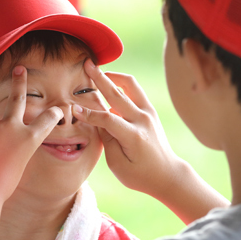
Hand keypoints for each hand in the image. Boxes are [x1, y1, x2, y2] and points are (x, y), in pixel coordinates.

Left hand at [0, 66, 62, 202]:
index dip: (54, 114)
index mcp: (30, 138)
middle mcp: (12, 127)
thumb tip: (4, 138)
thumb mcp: (19, 164)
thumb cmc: (2, 185)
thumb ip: (15, 145)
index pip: (48, 119)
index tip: (58, 109)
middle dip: (20, 83)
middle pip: (18, 99)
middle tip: (20, 69)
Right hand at [73, 59, 185, 199]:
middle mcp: (143, 120)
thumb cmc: (140, 175)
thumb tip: (96, 120)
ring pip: (130, 85)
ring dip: (114, 76)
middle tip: (87, 64)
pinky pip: (135, 91)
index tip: (73, 108)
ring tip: (99, 71)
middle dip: (100, 79)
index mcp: (134, 136)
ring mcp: (149, 113)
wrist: (167, 174)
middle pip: (118, 94)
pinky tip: (109, 83)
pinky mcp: (150, 111)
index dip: (89, 113)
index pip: (108, 119)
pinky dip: (121, 84)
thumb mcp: (118, 164)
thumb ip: (107, 140)